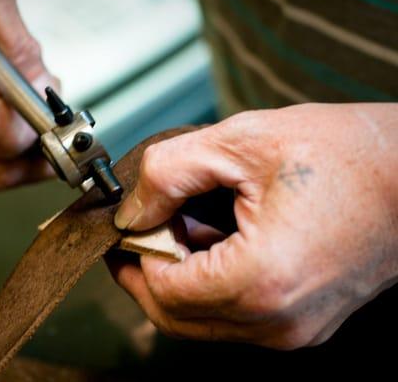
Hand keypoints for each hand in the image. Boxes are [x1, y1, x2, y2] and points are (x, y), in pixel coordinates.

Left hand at [110, 103, 397, 348]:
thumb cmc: (345, 154)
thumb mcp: (242, 142)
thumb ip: (168, 174)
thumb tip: (131, 209)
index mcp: (263, 278)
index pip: (164, 291)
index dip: (133, 255)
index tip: (127, 226)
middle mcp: (280, 320)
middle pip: (177, 317)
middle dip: (148, 271)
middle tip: (143, 228)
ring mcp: (295, 329)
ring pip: (203, 320)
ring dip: (179, 277)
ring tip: (184, 225)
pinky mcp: (303, 322)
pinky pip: (235, 315)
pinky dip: (210, 283)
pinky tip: (215, 239)